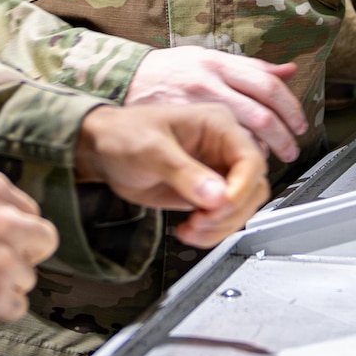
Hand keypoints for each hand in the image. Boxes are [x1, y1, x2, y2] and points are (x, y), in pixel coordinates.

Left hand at [76, 103, 269, 248]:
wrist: (103, 151)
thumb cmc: (123, 135)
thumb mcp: (152, 150)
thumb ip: (184, 173)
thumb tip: (216, 195)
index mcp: (218, 124)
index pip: (251, 159)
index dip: (241, 187)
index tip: (220, 206)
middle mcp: (223, 147)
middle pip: (253, 187)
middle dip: (230, 212)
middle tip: (202, 222)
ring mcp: (216, 171)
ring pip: (242, 206)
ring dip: (222, 226)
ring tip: (192, 229)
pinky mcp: (206, 192)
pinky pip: (224, 217)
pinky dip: (212, 231)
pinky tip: (189, 230)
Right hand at [125, 45, 306, 162]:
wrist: (118, 91)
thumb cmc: (165, 74)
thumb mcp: (207, 58)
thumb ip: (249, 68)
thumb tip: (289, 70)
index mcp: (219, 65)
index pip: (268, 86)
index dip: (290, 109)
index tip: (299, 125)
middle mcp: (210, 87)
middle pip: (261, 116)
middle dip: (283, 139)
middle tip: (291, 151)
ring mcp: (194, 112)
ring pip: (241, 139)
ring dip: (260, 154)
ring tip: (268, 161)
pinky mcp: (180, 138)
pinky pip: (215, 158)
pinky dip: (231, 165)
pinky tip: (236, 168)